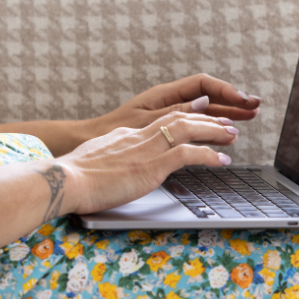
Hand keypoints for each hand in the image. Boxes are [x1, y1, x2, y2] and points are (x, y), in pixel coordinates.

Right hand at [59, 112, 239, 214]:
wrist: (67, 179)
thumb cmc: (74, 176)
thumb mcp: (94, 159)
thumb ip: (109, 157)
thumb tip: (113, 164)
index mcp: (125, 135)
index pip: (160, 123)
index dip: (183, 120)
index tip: (197, 121)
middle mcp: (138, 136)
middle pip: (178, 119)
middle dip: (205, 120)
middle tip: (226, 123)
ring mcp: (146, 149)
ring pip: (188, 129)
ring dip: (213, 131)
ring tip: (232, 135)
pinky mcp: (152, 166)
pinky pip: (187, 154)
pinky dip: (208, 155)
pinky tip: (221, 159)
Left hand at [94, 73, 261, 134]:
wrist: (90, 146)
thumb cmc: (112, 131)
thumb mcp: (146, 122)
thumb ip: (175, 113)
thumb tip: (203, 103)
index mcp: (163, 95)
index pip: (201, 84)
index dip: (224, 90)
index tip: (242, 99)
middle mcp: (167, 103)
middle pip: (206, 97)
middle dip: (232, 101)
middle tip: (256, 107)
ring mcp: (167, 116)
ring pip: (203, 112)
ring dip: (226, 114)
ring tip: (249, 118)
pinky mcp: (164, 132)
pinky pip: (193, 126)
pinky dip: (211, 128)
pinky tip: (224, 135)